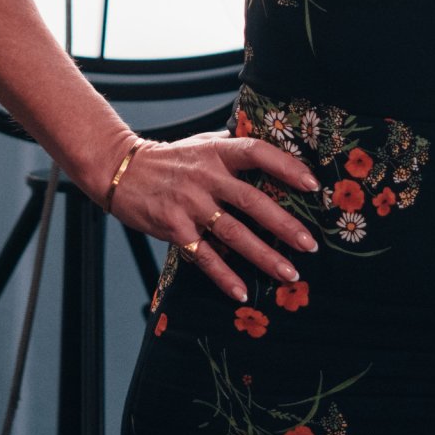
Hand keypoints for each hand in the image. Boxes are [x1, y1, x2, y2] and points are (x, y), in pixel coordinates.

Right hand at [107, 131, 321, 300]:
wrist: (121, 171)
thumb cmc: (168, 158)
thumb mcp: (200, 143)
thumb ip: (232, 146)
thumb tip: (271, 149)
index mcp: (216, 151)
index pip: (257, 152)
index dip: (286, 166)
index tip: (313, 184)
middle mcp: (205, 176)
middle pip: (252, 200)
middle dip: (284, 225)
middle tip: (310, 244)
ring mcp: (189, 203)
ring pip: (233, 233)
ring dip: (263, 256)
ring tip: (288, 273)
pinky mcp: (174, 227)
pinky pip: (204, 255)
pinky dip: (224, 275)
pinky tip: (241, 291)